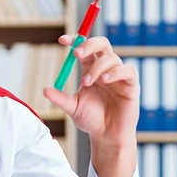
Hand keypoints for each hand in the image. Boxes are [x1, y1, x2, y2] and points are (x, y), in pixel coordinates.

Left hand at [43, 35, 139, 176]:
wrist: (106, 136)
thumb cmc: (90, 119)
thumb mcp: (72, 108)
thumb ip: (60, 98)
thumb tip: (45, 90)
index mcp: (89, 69)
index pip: (83, 48)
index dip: (75, 41)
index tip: (62, 41)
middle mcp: (104, 69)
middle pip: (101, 44)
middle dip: (88, 45)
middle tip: (76, 54)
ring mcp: (118, 76)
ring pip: (111, 58)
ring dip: (96, 67)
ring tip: (86, 83)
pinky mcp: (131, 85)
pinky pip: (127, 71)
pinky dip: (115, 72)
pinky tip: (104, 80)